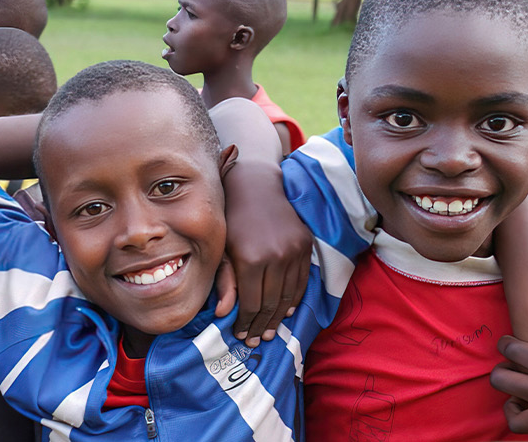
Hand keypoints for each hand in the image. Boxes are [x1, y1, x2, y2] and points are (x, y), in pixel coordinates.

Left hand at [217, 161, 311, 346]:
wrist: (257, 187)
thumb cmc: (232, 219)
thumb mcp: (222, 250)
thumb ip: (225, 283)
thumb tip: (224, 314)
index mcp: (250, 259)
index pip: (251, 303)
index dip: (245, 323)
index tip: (240, 334)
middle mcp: (275, 256)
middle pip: (271, 303)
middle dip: (262, 325)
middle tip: (255, 340)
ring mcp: (294, 251)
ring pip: (289, 296)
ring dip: (279, 317)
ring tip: (269, 331)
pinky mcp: (305, 245)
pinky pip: (302, 281)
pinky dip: (294, 299)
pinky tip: (285, 311)